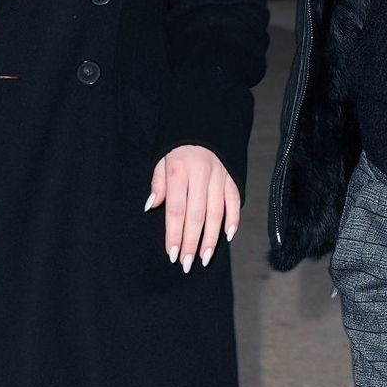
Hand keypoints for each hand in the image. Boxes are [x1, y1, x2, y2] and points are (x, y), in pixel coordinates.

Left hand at [145, 145, 239, 270]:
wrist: (203, 123)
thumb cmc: (177, 148)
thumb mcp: (161, 159)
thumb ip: (158, 184)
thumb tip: (151, 207)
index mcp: (179, 170)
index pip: (176, 209)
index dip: (174, 234)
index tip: (171, 254)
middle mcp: (200, 174)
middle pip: (196, 215)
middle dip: (191, 242)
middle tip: (187, 263)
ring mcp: (219, 176)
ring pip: (216, 212)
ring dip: (211, 238)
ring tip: (205, 257)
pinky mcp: (232, 177)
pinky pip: (235, 201)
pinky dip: (233, 219)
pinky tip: (228, 236)